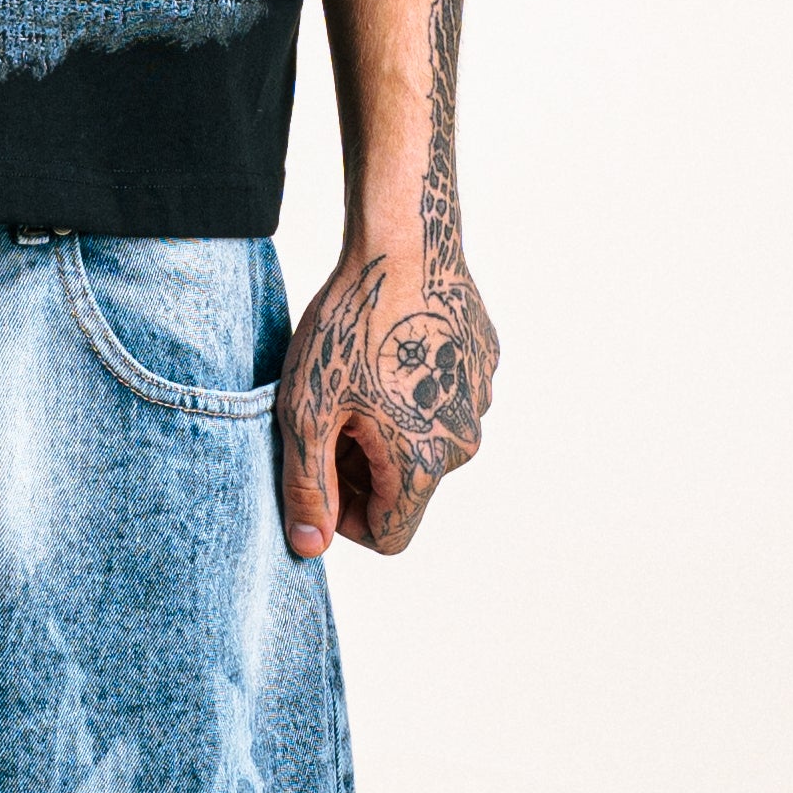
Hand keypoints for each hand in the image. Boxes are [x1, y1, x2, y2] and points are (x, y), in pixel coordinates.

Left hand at [275, 243, 497, 558]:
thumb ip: (307, 487)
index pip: (387, 535)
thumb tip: (309, 546)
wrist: (404, 245)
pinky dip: (413, 389)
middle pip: (406, 487)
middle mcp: (465, 443)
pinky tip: (387, 347)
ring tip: (356, 375)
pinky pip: (444, 397)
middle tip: (328, 412)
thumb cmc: (350, 327)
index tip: (317, 469)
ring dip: (388, 427)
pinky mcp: (484, 363)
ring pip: (426, 440)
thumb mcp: (308, 411)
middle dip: (361, 466)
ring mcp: (480, 400)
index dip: (342, 515)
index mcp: (424, 464)